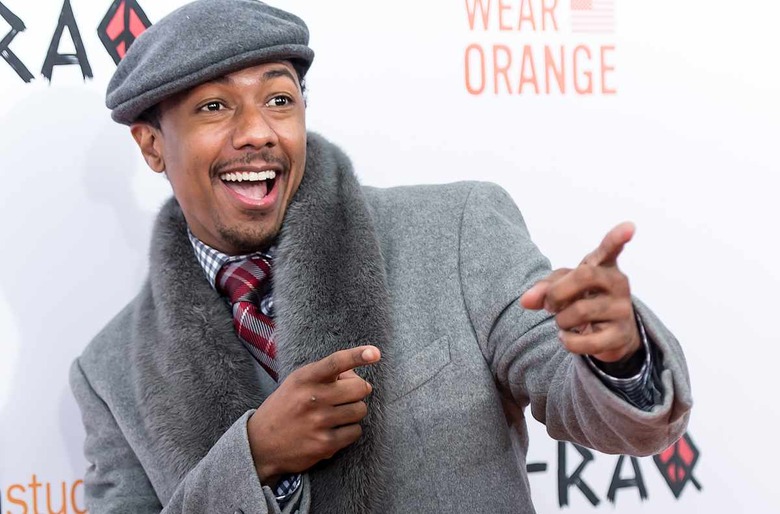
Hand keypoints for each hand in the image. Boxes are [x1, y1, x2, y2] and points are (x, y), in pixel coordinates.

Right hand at [247, 346, 379, 482]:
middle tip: (347, 395)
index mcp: (304, 378)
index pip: (335, 362)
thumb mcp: (297, 382)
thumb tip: (357, 374)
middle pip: (360, 388)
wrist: (260, 444)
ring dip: (354, 411)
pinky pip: (356, 431)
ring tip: (338, 413)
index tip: (375, 353)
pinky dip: (350, 430)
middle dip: (358, 390)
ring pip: (360, 410)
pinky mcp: (325, 444)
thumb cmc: (285, 407)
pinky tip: (335, 430)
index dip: (358, 355)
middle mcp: (312, 398)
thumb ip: (324, 374)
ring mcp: (319, 422)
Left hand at [519, 222, 640, 362]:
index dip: (617, 238)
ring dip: (561, 321)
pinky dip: (568, 341)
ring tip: (563, 322)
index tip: (629, 227)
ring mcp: (622, 309)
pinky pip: (587, 341)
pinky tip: (567, 338)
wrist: (608, 334)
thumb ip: (543, 288)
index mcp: (603, 265)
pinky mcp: (621, 335)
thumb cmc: (582, 300)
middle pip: (583, 276)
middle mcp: (618, 283)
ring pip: (580, 311)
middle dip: (557, 292)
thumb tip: (525, 301)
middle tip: (551, 304)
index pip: (609, 249)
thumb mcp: (561, 288)